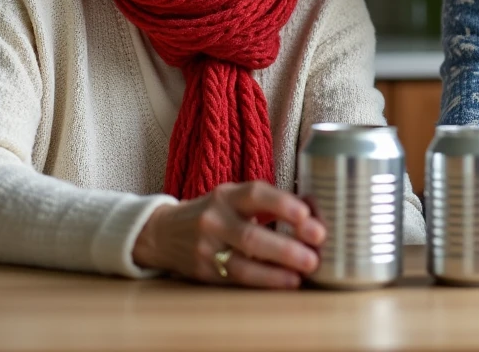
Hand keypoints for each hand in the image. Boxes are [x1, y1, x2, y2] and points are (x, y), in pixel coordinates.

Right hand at [133, 180, 325, 287]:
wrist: (163, 233)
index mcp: (226, 195)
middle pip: (251, 236)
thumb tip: (314, 213)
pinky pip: (237, 280)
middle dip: (286, 247)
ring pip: (243, 264)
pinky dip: (264, 282)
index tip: (306, 215)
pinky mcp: (204, 273)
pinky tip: (285, 282)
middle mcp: (214, 220)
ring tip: (303, 273)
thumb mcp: (234, 197)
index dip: (282, 204)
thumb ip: (268, 203)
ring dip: (277, 271)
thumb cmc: (215, 212)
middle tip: (314, 254)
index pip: (255, 195)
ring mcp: (207, 249)